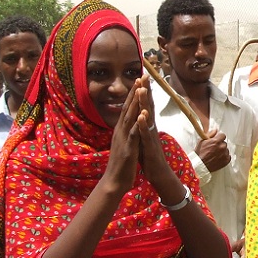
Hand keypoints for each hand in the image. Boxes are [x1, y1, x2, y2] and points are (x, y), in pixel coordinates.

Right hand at [103, 76, 141, 191]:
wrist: (114, 182)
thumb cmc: (121, 164)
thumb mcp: (123, 144)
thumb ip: (125, 133)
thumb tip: (128, 124)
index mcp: (121, 130)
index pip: (127, 108)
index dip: (133, 94)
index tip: (139, 80)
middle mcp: (120, 131)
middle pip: (128, 107)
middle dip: (135, 91)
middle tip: (141, 76)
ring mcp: (123, 138)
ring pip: (130, 117)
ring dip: (135, 102)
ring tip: (141, 87)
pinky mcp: (127, 148)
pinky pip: (133, 133)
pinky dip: (138, 122)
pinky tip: (143, 113)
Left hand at [135, 76, 182, 196]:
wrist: (159, 174)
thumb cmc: (150, 157)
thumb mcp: (144, 138)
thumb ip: (143, 126)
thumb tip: (142, 114)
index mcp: (148, 126)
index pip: (146, 105)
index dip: (143, 91)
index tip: (140, 76)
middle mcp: (152, 128)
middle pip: (149, 106)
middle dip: (146, 90)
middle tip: (144, 75)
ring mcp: (151, 136)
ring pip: (148, 117)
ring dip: (145, 103)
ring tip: (142, 89)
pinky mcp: (150, 146)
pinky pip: (146, 134)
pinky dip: (144, 124)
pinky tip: (141, 115)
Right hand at [196, 129, 229, 171]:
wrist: (199, 165)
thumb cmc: (199, 153)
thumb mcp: (202, 141)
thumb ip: (210, 134)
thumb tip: (215, 130)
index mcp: (216, 141)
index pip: (223, 135)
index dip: (219, 137)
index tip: (216, 140)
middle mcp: (222, 147)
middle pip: (224, 143)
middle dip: (220, 144)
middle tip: (214, 148)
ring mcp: (225, 154)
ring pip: (226, 149)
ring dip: (222, 151)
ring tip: (215, 154)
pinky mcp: (226, 161)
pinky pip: (228, 156)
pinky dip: (224, 156)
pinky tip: (218, 158)